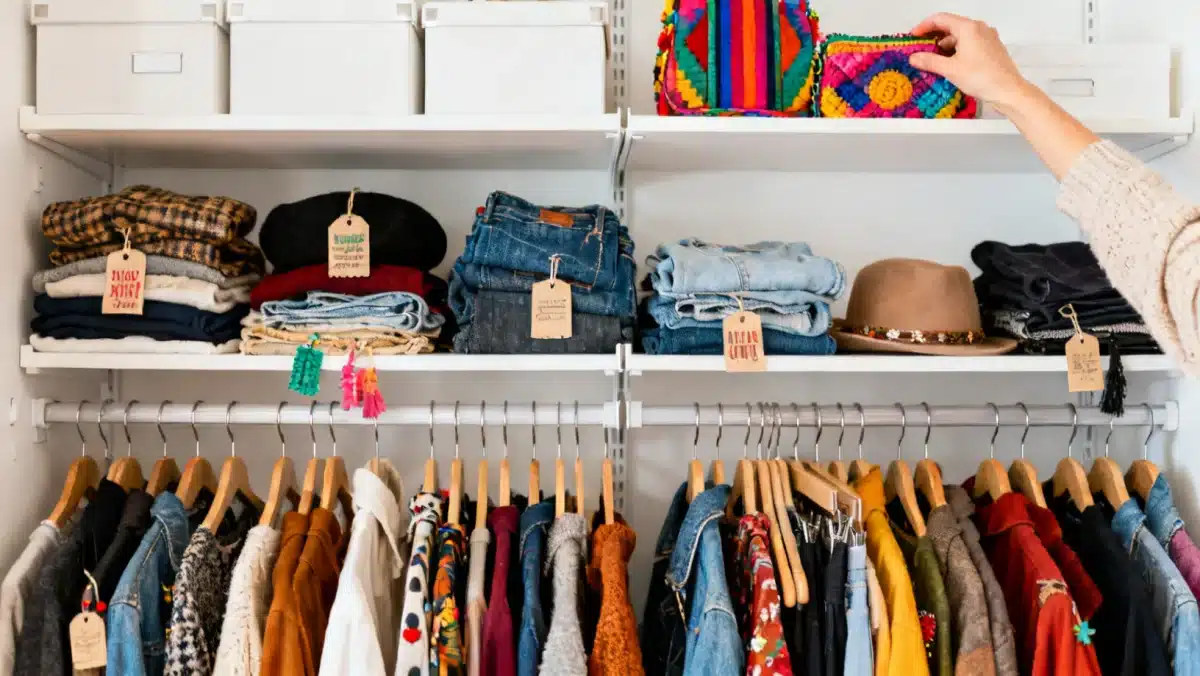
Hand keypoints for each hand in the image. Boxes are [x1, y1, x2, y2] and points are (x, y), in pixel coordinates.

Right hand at [908, 13, 1033, 112]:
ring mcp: (987, 37)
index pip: (940, 19)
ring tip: (933, 59)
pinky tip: (950, 63)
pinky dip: (957, 49)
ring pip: (960, 35)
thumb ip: (930, 61)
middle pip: (951, 25)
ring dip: (945, 45)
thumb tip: (914, 57)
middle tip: (920, 48)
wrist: (1008, 90)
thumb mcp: (950, 69)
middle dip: (934, 37)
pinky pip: (970, 42)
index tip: (913, 37)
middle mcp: (979, 28)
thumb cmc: (982, 77)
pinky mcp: (991, 47)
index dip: (924, 26)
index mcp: (968, 28)